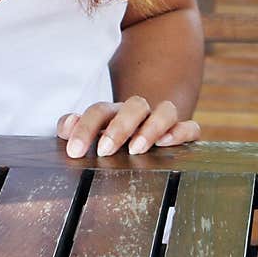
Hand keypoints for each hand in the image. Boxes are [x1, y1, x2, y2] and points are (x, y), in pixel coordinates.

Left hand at [56, 99, 200, 157]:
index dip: (85, 128)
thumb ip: (74, 128)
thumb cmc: (112, 137)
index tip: (75, 150)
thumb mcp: (91, 133)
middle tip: (105, 150)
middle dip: (119, 127)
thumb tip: (67, 126)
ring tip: (136, 149)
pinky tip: (167, 144)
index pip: (99, 111)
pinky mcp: (183, 132)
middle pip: (133, 106)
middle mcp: (139, 113)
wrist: (146, 128)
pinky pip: (190, 127)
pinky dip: (181, 132)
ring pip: (165, 111)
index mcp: (114, 112)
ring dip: (151, 127)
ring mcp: (162, 121)